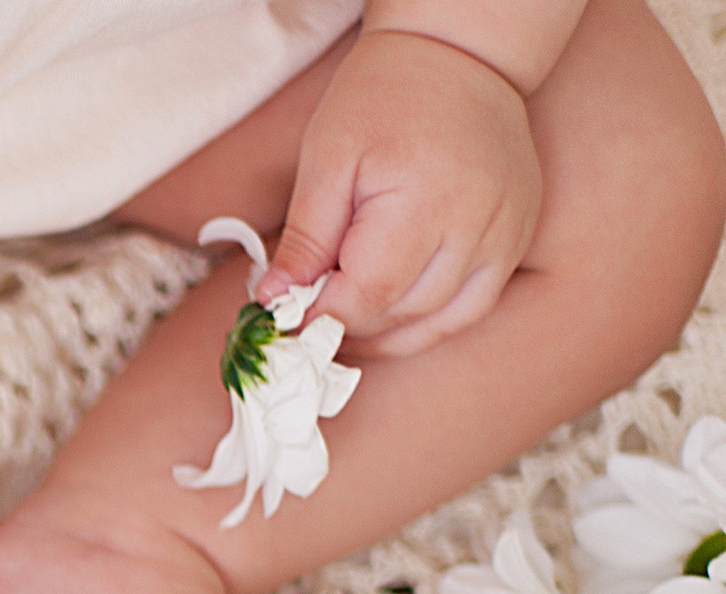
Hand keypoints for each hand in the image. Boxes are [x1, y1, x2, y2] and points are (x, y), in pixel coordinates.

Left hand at [258, 29, 541, 359]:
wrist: (459, 58)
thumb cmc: (384, 99)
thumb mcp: (327, 160)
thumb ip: (305, 238)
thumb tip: (275, 300)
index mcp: (425, 200)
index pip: (368, 293)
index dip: (319, 317)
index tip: (283, 319)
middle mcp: (479, 224)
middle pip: (402, 313)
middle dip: (347, 326)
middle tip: (305, 318)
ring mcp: (507, 233)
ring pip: (440, 322)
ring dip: (385, 335)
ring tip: (342, 320)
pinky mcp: (519, 236)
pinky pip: (473, 306)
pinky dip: (427, 323)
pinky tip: (389, 316)